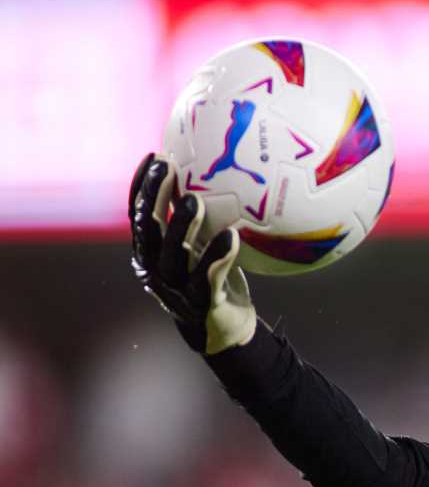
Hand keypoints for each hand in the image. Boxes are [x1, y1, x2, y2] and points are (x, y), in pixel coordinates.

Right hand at [129, 153, 256, 353]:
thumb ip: (198, 219)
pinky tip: (231, 236)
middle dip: (154, 196)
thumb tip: (212, 170)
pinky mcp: (202, 305)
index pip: (139, 215)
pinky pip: (209, 278)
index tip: (155, 157)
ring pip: (173, 256)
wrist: (226, 330)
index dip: (143, 186)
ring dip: (182, 226)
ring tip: (195, 200)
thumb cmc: (212, 279)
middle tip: (167, 167)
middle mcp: (157, 270)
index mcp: (152, 253)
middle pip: (149, 230)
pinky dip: (218, 256)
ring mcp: (177, 290)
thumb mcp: (201, 245)